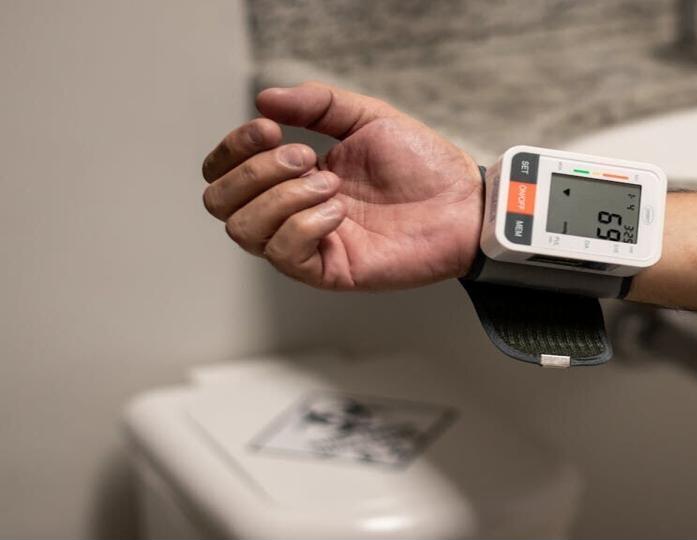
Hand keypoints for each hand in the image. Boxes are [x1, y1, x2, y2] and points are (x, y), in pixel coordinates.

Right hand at [201, 82, 482, 289]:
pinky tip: (339, 211)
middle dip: (254, 171)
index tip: (269, 128)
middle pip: (219, 201)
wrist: (464, 202)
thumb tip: (265, 99)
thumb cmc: (423, 164)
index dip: (232, 148)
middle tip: (306, 158)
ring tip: (331, 184)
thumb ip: (316, 104)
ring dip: (282, 197)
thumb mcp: (366, 117)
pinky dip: (304, 224)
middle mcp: (290, 211)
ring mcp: (308, 243)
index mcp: (292, 176)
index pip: (223, 170)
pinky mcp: (329, 270)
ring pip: (243, 229)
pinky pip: (284, 253)